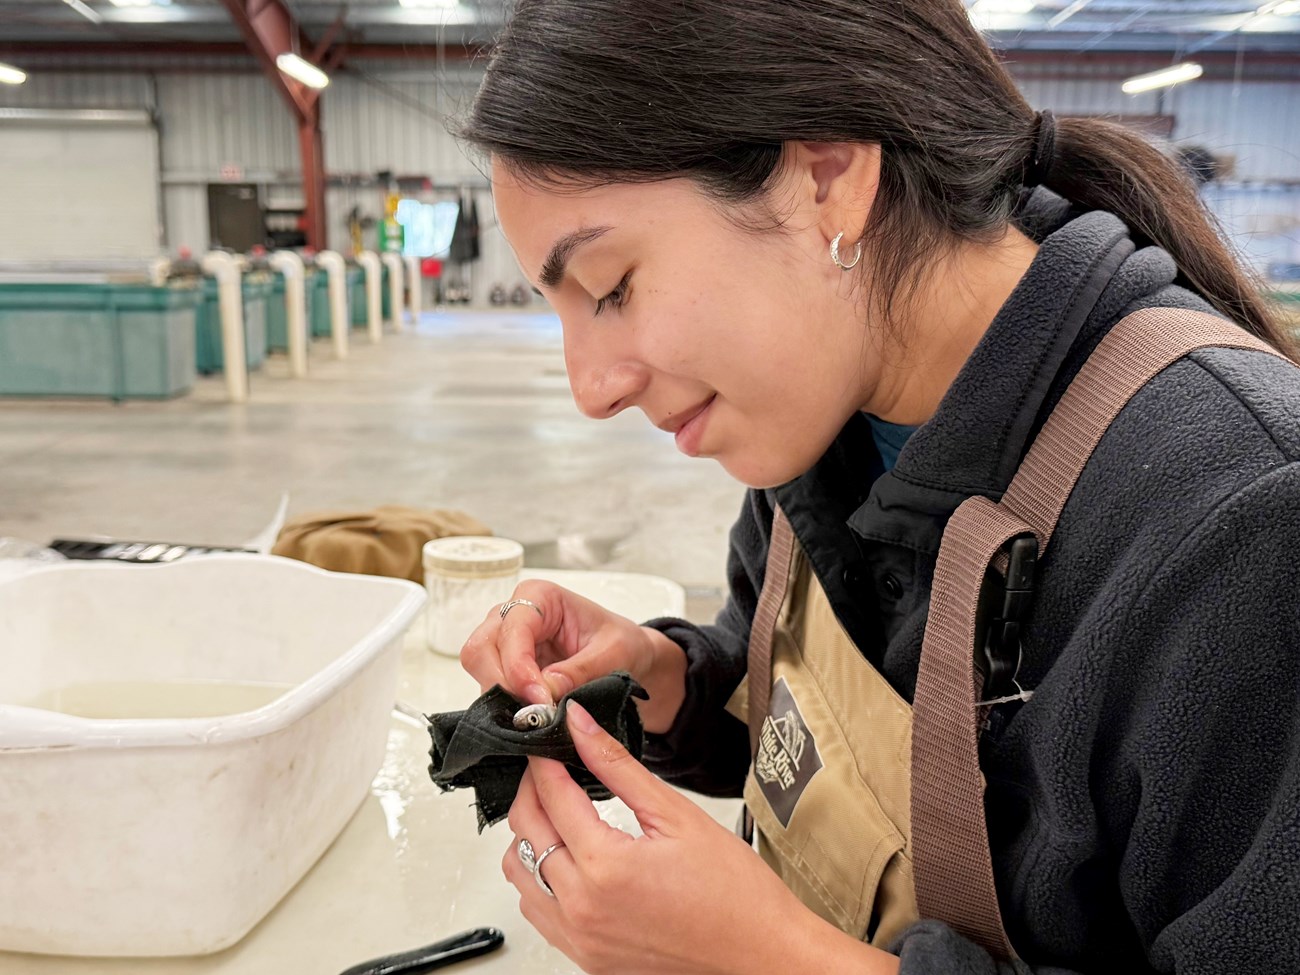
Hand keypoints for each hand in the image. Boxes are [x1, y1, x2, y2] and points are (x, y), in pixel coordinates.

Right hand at [459, 581, 685, 731]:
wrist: (628, 658)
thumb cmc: (621, 643)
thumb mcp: (614, 654)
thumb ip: (581, 670)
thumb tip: (546, 689)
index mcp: (539, 596)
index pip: (510, 630)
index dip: (518, 667)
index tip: (539, 698)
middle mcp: (512, 615)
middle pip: (480, 650)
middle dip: (503, 685)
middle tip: (533, 714)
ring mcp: (504, 642)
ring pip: (479, 671)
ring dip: (503, 699)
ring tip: (538, 718)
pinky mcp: (505, 669)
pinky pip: (490, 689)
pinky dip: (506, 707)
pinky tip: (532, 720)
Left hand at [500, 703, 899, 974]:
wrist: (760, 954)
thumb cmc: (733, 892)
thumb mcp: (676, 814)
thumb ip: (618, 767)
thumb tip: (582, 726)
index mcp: (605, 867)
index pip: (550, 797)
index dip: (544, 760)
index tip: (548, 740)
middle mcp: (582, 908)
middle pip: (523, 833)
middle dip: (533, 790)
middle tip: (552, 768)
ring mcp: (580, 938)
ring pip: (519, 875)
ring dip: (529, 837)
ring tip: (561, 812)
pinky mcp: (585, 957)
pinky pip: (538, 911)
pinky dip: (540, 878)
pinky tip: (569, 858)